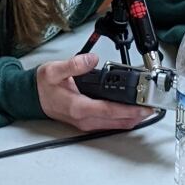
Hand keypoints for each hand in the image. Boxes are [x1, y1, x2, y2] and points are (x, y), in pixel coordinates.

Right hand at [36, 53, 153, 131]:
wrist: (31, 98)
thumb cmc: (43, 86)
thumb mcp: (54, 70)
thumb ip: (74, 64)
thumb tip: (91, 59)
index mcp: (78, 107)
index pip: (109, 110)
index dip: (129, 109)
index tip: (144, 106)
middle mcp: (84, 119)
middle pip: (117, 121)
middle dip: (137, 115)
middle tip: (153, 106)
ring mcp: (86, 123)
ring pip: (116, 125)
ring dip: (132, 119)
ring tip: (147, 108)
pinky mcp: (88, 123)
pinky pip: (110, 124)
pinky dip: (123, 119)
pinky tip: (132, 112)